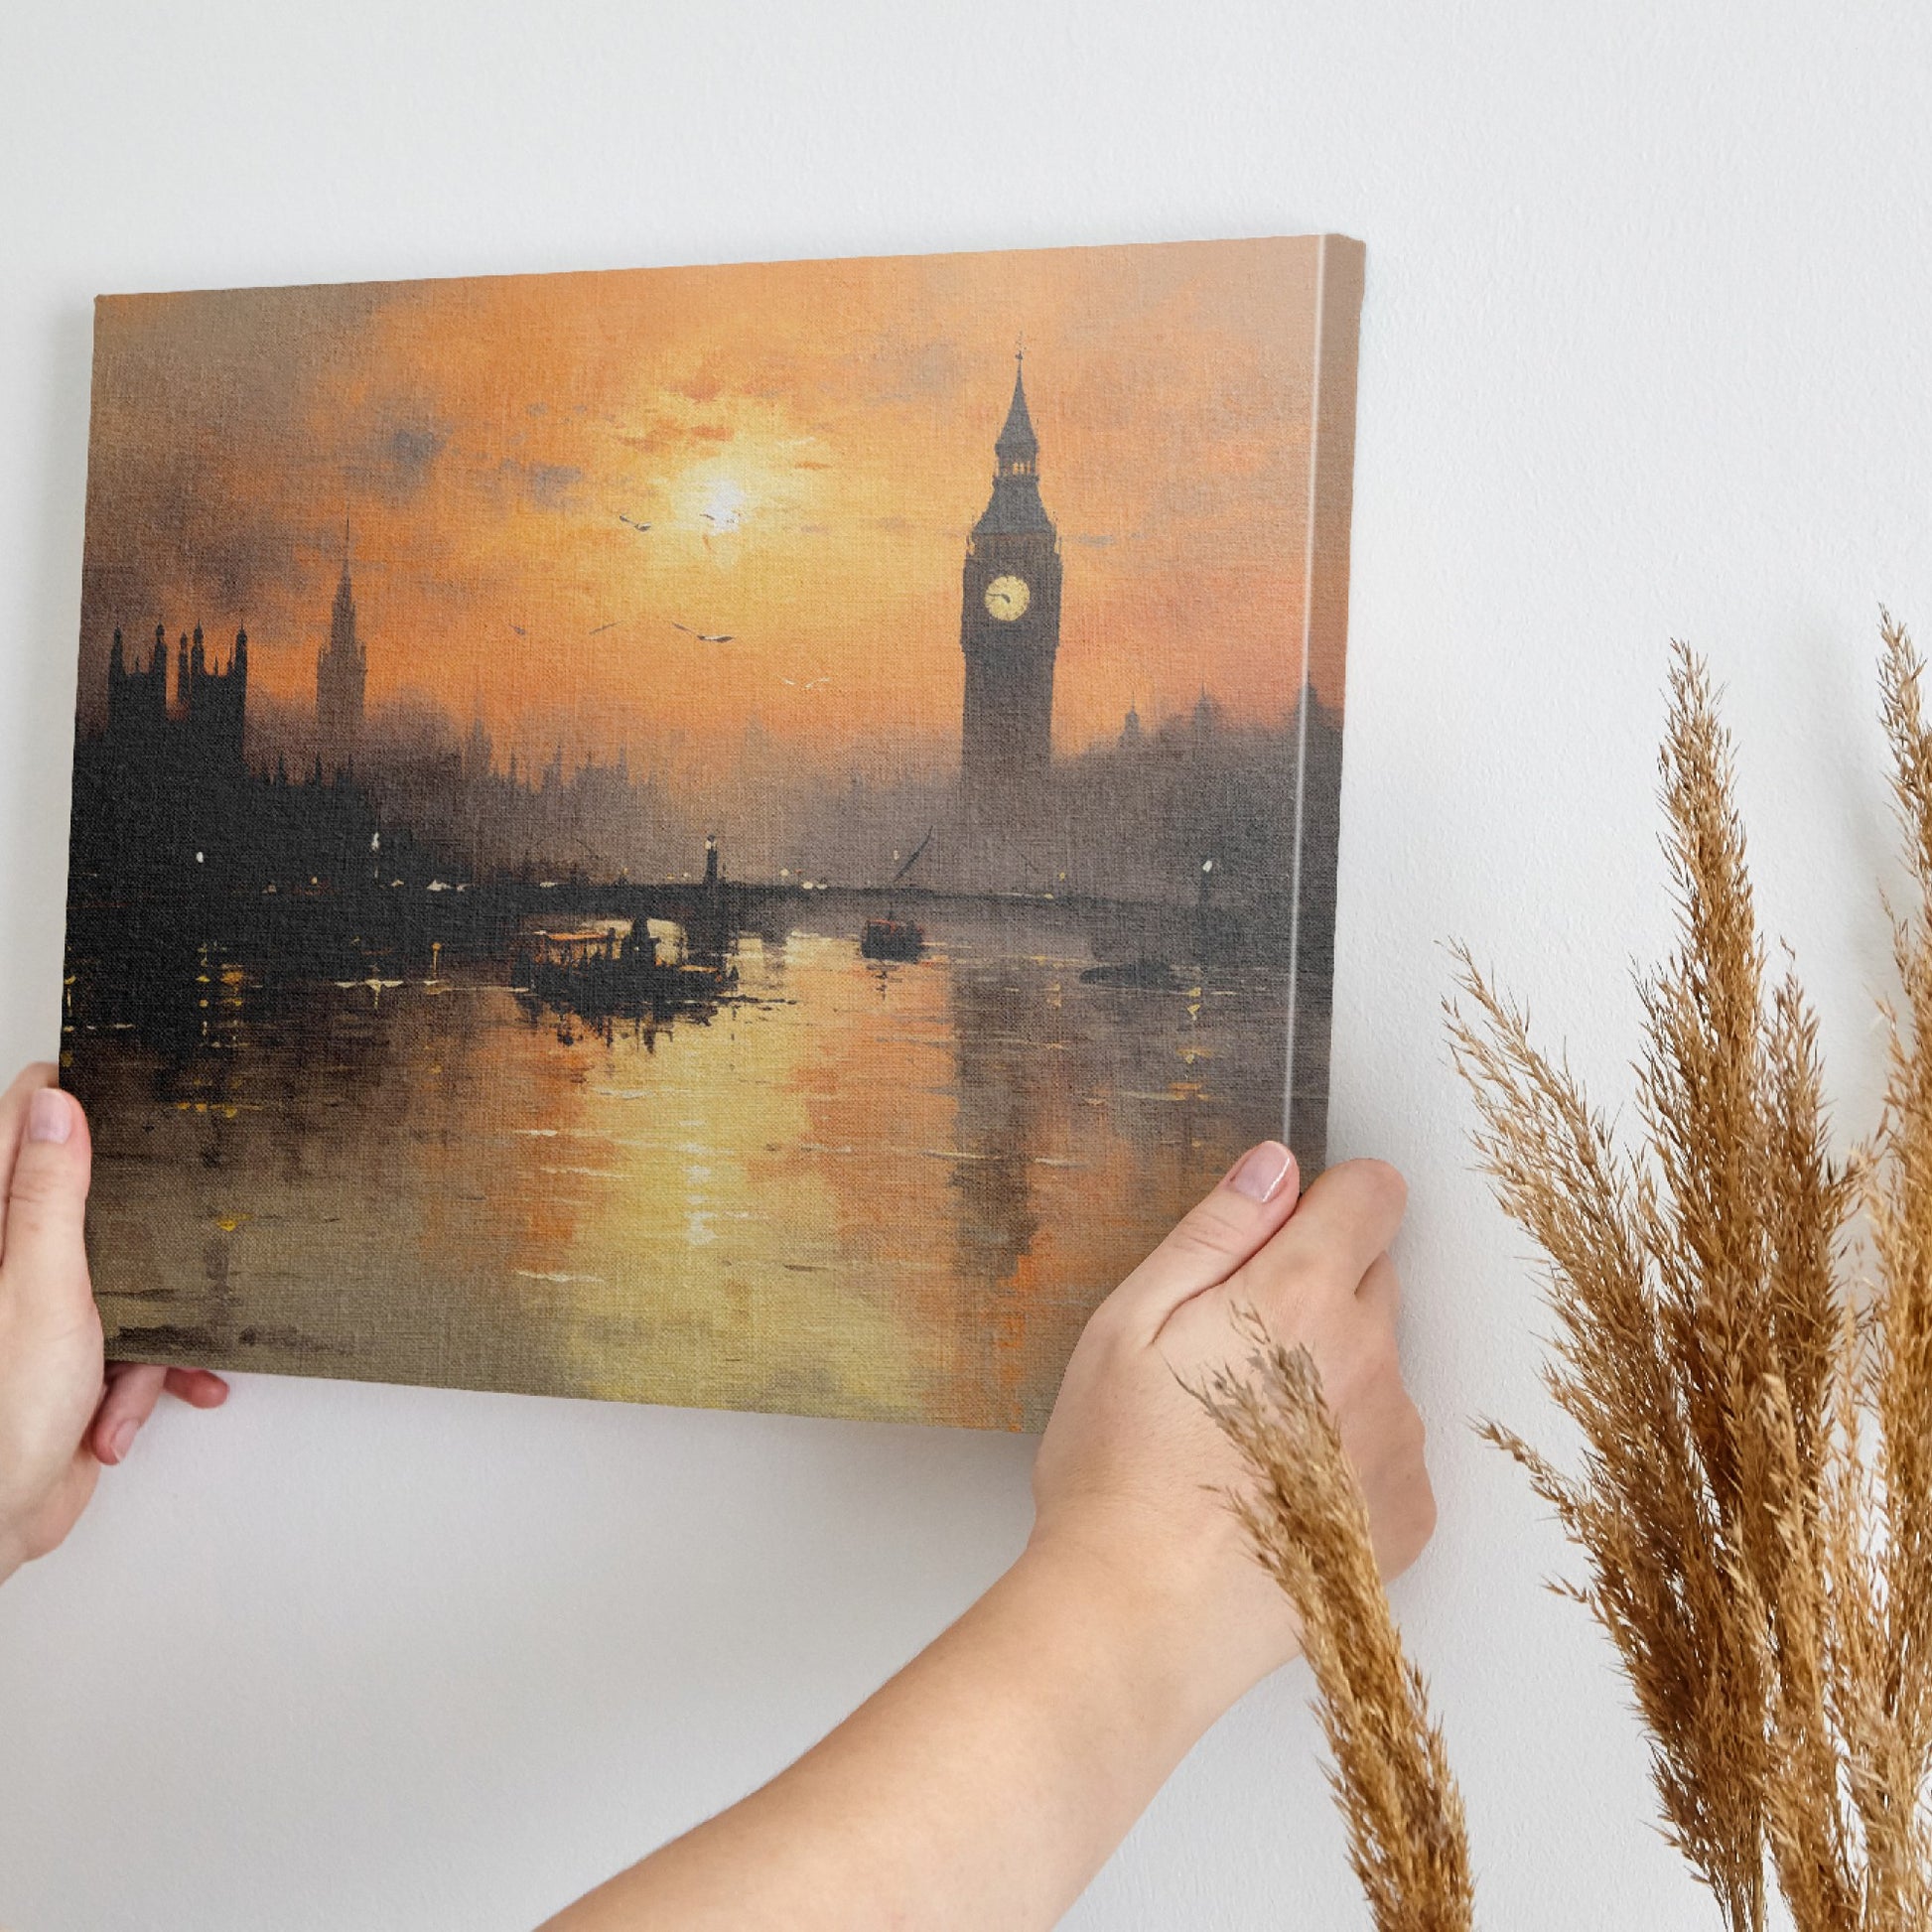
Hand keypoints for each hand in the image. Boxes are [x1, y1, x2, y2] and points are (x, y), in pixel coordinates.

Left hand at [0, 1063, 227, 1583]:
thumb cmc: (2, 1416)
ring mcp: (42, 1311)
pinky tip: (132, 1409)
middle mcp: (13, 1264)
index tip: (118, 1086)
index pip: (20, 1126)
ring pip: (127, 1276)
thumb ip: (49, 1195)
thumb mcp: (41, 1288)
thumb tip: (56, 1106)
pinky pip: (134, 1341)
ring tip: (141, 1367)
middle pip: (86, 1199)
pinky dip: (147, 1376)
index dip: (67, 1101)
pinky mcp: (72, 1357)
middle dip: (141, 1228)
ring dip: (150, 1327)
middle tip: (170, 1220)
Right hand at [1029, 1143, 1434, 1724]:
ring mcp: (1397, 1441)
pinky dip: (1346, 1456)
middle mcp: (1371, 1359)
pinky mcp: (1408, 1514)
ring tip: (1243, 1438)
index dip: (1325, 1201)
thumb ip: (1215, 1232)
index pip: (1373, 1194)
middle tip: (1230, 1353)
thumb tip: (1274, 1167)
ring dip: (1331, 1378)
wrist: (1142, 1617)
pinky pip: (1388, 1449)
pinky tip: (1275, 1490)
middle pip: (1375, 1279)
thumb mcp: (1129, 1323)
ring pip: (1378, 1367)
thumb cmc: (1118, 1472)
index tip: (1280, 1237)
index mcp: (1301, 1296)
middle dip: (1316, 1292)